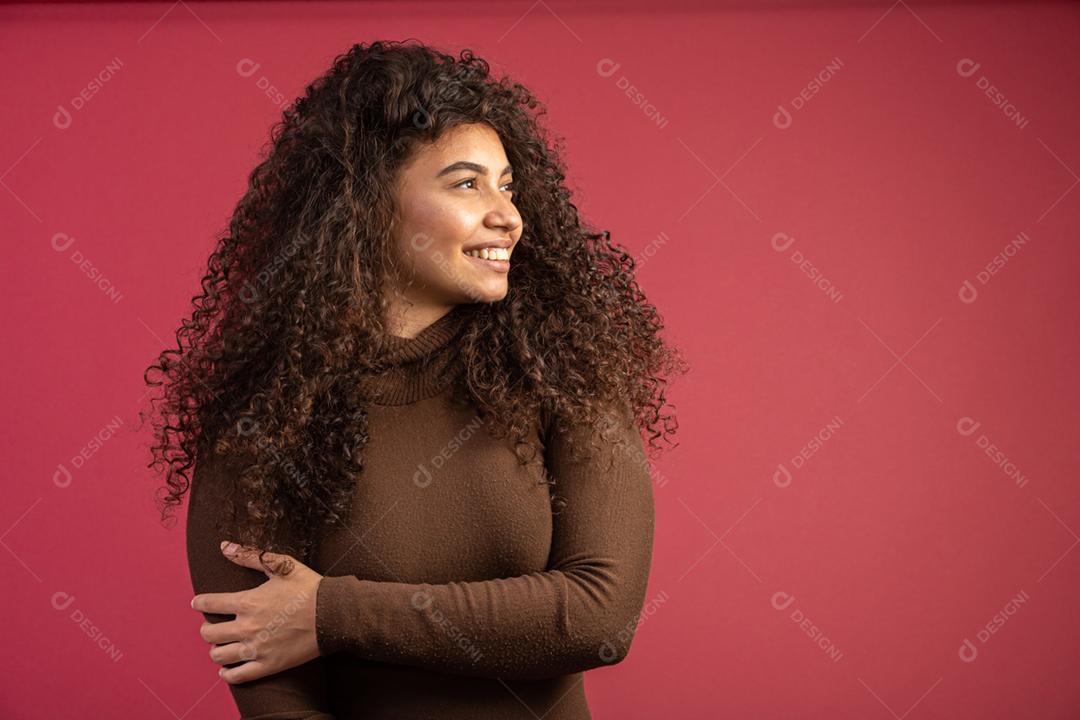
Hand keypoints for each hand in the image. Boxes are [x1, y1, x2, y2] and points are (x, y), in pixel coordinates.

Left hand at [191, 540, 322, 683]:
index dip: (200, 603)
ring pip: (219, 655)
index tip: (198, 603)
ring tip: (221, 646)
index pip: (210, 604)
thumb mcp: (281, 565)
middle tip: (212, 626)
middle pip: (209, 633)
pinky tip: (227, 669)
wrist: (334, 614)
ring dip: (216, 650)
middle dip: (207, 628)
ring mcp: (256, 648)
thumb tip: (224, 546)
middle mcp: (247, 627)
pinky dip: (228, 674)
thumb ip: (250, 556)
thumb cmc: (309, 588)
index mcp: (247, 602)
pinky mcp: (268, 665)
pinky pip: (237, 676)